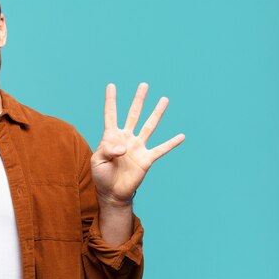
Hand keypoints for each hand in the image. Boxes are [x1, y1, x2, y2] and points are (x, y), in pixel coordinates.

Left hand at [91, 83, 184, 206]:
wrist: (112, 192)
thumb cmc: (101, 175)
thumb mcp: (97, 161)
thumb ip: (106, 150)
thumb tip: (124, 147)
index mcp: (111, 137)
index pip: (111, 114)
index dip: (111, 101)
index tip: (111, 86)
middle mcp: (126, 138)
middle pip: (133, 115)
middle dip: (138, 100)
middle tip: (144, 85)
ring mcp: (137, 147)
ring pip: (149, 126)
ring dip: (157, 113)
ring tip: (164, 100)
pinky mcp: (146, 159)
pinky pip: (161, 149)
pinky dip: (171, 143)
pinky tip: (181, 136)